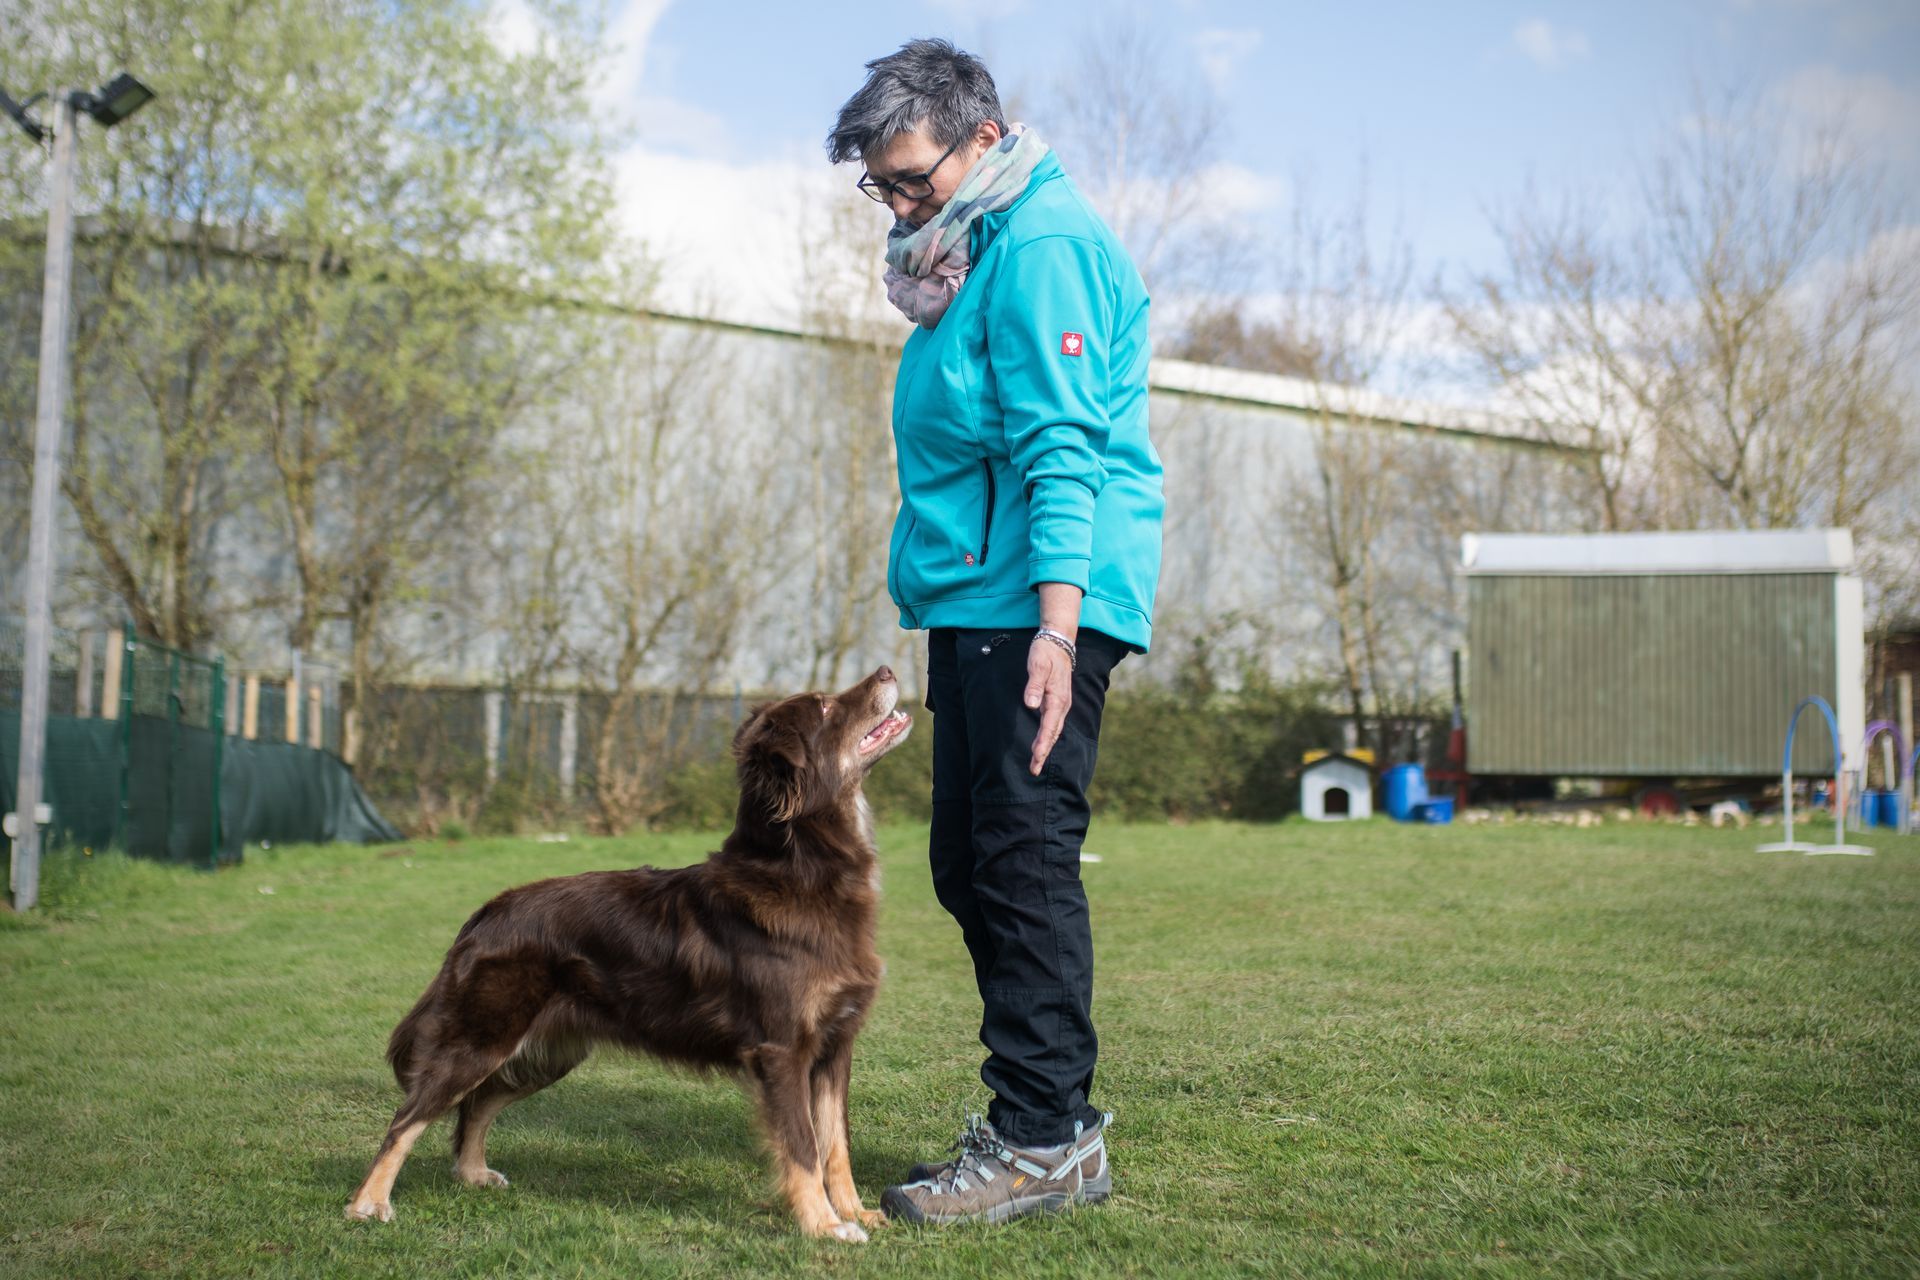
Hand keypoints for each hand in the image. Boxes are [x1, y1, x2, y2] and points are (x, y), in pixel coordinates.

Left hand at [1024, 635, 1073, 775]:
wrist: (1059, 641)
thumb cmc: (1046, 653)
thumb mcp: (1037, 666)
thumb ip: (1034, 686)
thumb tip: (1031, 705)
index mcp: (1057, 698)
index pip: (1049, 726)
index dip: (1042, 743)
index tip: (1035, 757)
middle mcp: (1061, 704)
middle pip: (1053, 733)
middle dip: (1043, 752)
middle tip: (1034, 770)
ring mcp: (1060, 703)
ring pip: (1053, 730)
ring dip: (1045, 747)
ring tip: (1036, 763)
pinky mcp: (1057, 701)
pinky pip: (1052, 723)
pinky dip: (1047, 736)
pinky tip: (1042, 744)